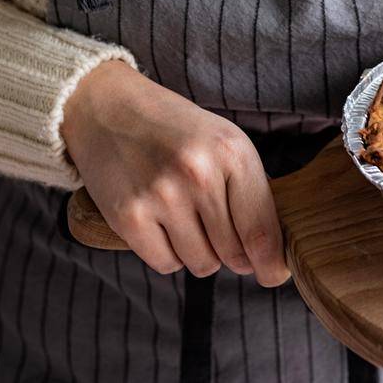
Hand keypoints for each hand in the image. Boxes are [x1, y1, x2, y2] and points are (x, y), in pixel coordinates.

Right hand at [60, 60, 288, 284]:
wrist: (108, 108)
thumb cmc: (175, 129)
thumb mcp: (223, 141)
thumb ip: (250, 189)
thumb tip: (271, 250)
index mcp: (232, 151)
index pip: (261, 229)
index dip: (271, 262)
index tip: (273, 274)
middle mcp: (199, 173)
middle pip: (233, 253)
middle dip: (233, 252)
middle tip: (218, 228)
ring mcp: (162, 196)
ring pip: (202, 263)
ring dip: (200, 253)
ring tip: (186, 217)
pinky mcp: (129, 216)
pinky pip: (166, 264)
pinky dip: (168, 253)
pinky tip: (160, 223)